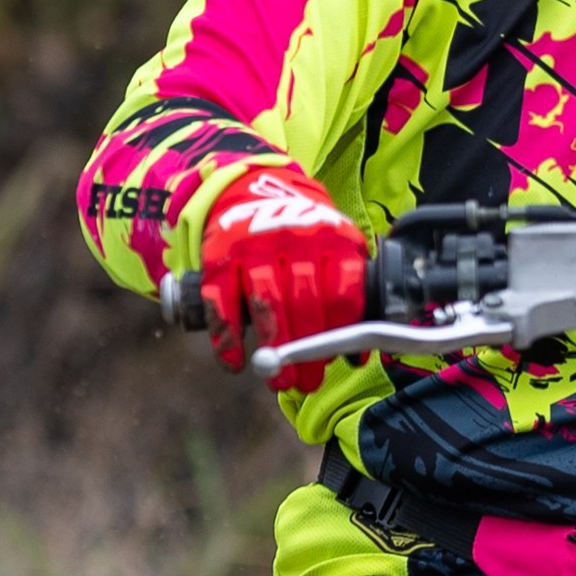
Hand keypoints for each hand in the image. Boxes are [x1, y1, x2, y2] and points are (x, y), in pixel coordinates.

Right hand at [197, 163, 368, 372]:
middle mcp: (295, 239)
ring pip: (266, 303)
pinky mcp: (219, 255)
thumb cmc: (303, 240)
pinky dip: (226, 338)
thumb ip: (347, 295)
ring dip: (274, 349)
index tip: (339, 361)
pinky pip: (222, 302)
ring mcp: (254, 245)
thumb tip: (357, 355)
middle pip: (305, 301)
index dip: (342, 331)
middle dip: (307, 350)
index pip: (343, 290)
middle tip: (307, 382)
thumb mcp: (335, 251)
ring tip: (279, 382)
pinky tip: (234, 363)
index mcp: (333, 239)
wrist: (252, 192)